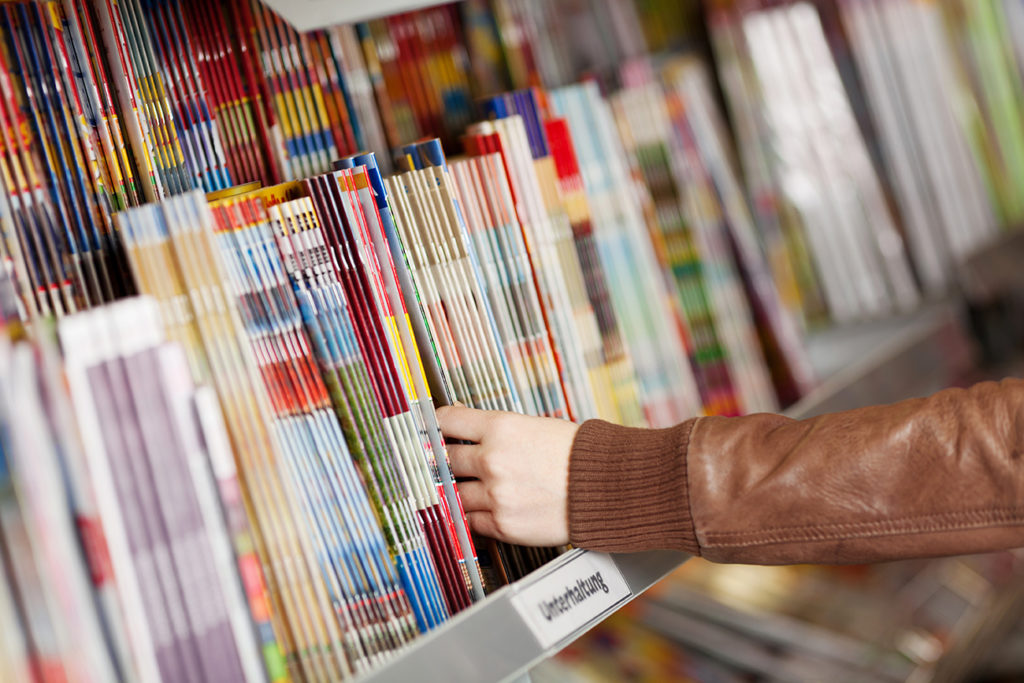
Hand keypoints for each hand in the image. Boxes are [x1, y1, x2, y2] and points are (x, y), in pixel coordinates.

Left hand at [436, 405, 578, 546]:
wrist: (606, 488)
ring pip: (455, 493)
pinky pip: (470, 521)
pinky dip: (472, 515)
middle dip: (445, 462)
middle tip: (446, 463)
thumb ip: (497, 429)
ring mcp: (496, 494)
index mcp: (501, 428)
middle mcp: (493, 460)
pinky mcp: (503, 524)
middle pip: (445, 460)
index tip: (430, 430)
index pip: (447, 422)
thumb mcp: (535, 426)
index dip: (435, 425)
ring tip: (470, 487)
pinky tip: (482, 508)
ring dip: (459, 491)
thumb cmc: (576, 455)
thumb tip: (465, 424)